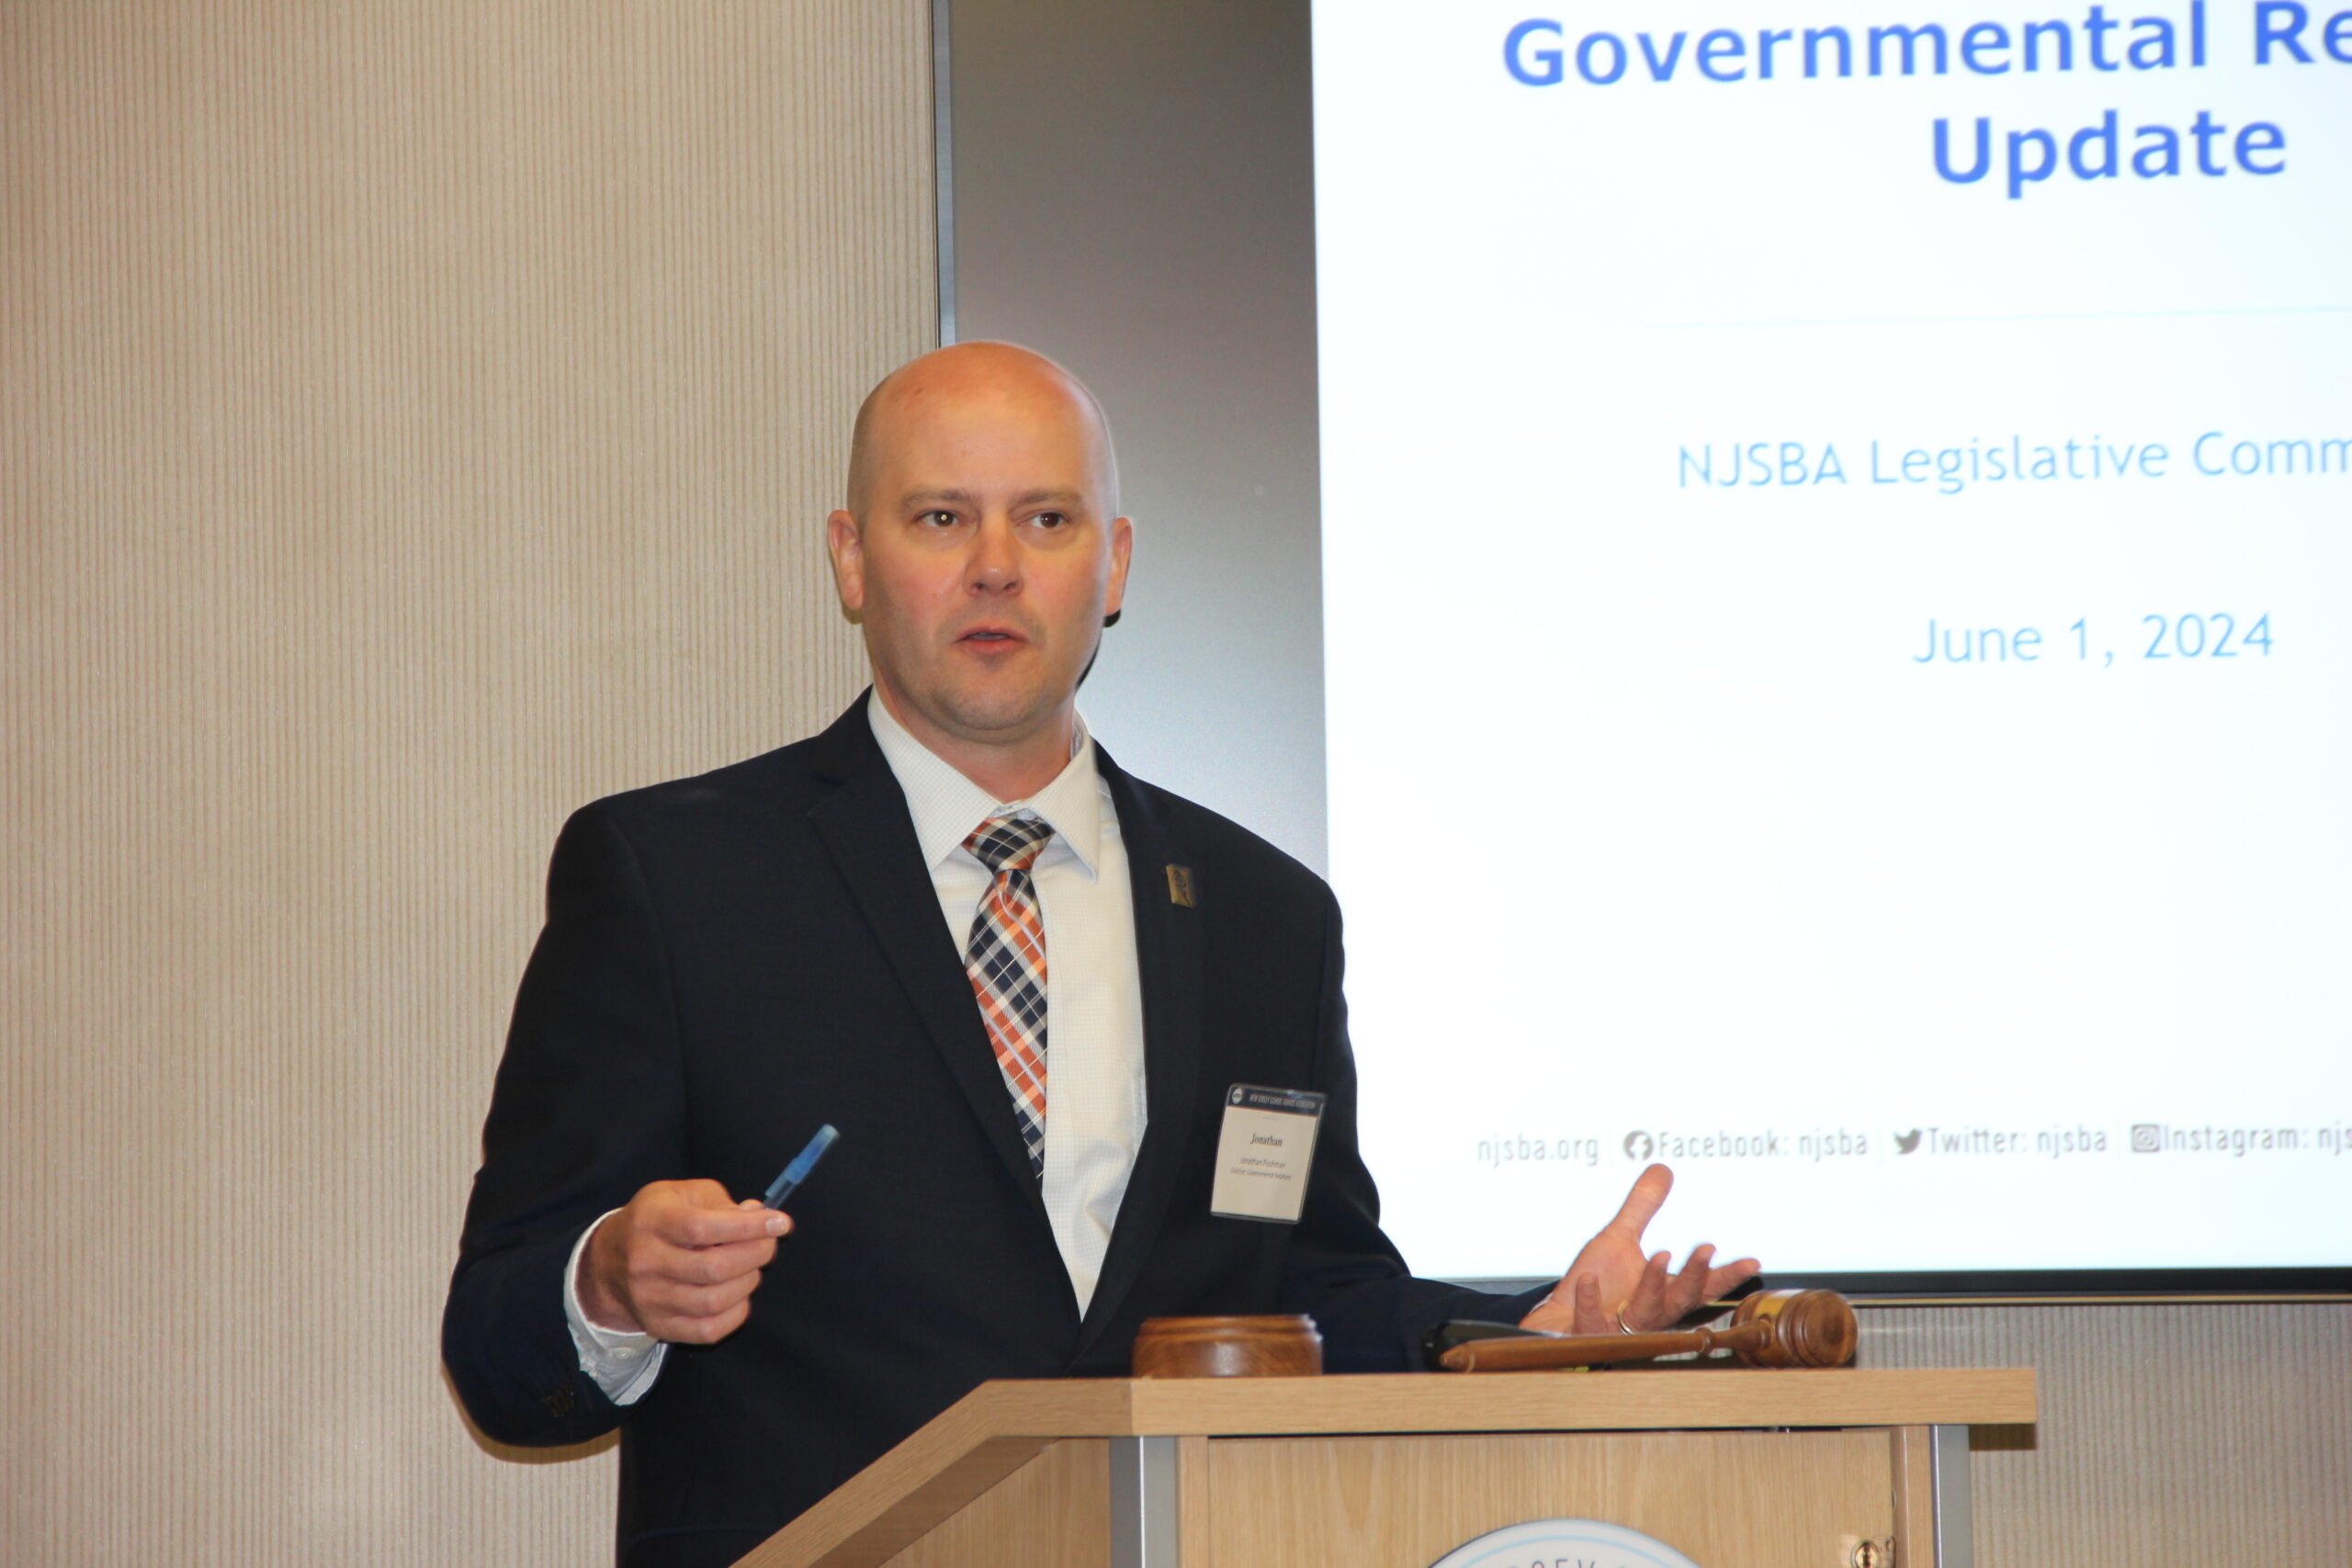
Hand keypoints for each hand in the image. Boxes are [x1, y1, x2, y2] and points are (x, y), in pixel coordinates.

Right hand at [577, 1179, 788, 1343]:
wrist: (609, 1261)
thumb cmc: (657, 1220)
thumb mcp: (681, 1194)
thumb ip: (721, 1202)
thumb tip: (758, 1216)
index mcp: (652, 1221)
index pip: (703, 1227)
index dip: (748, 1227)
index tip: (780, 1222)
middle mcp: (645, 1262)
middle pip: (713, 1268)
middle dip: (755, 1254)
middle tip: (769, 1243)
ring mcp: (649, 1298)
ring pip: (713, 1301)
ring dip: (747, 1282)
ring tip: (751, 1267)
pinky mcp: (658, 1326)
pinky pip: (708, 1330)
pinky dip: (736, 1313)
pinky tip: (738, 1293)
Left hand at [1519, 1164, 1759, 1334]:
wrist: (1559, 1321)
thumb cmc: (1596, 1284)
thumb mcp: (1619, 1239)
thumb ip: (1642, 1207)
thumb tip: (1663, 1169)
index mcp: (1661, 1293)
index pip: (1701, 1287)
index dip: (1726, 1275)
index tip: (1752, 1261)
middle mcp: (1648, 1314)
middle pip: (1680, 1299)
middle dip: (1695, 1275)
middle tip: (1706, 1248)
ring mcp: (1619, 1328)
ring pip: (1645, 1312)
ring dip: (1654, 1285)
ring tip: (1660, 1255)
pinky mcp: (1588, 1333)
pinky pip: (1591, 1320)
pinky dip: (1590, 1301)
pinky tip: (1588, 1280)